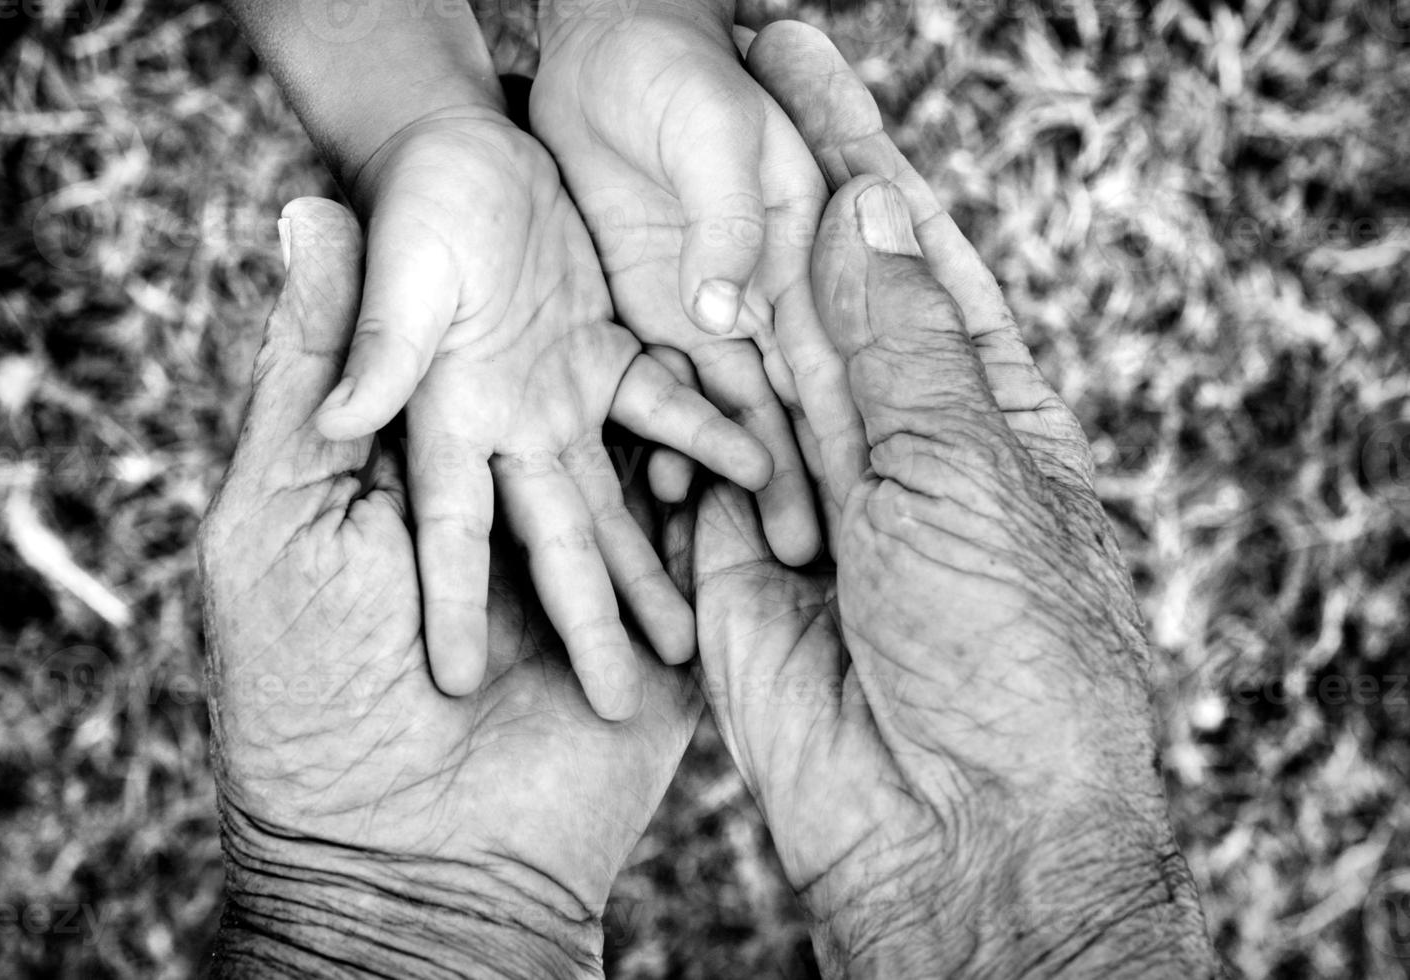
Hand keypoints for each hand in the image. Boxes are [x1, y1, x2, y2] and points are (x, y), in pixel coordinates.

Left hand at [200, 199, 702, 977]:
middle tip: (676, 256)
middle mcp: (510, 530)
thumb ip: (311, 373)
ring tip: (751, 351)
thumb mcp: (277, 513)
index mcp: (421, 485)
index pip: (480, 362)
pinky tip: (783, 457)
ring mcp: (586, 595)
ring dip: (700, 437)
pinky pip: (705, 566)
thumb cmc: (305, 694)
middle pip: (580, 421)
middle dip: (618, 355)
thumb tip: (306, 208)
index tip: (546, 196)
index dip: (513, 281)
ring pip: (652, 490)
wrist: (400, 865)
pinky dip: (742, 511)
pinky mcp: (660, 654)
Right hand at [311, 108, 770, 714]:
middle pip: (555, 541)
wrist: (461, 150)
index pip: (451, 529)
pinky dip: (708, 443)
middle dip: (586, 623)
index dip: (454, 606)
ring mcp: (559, 399)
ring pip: (616, 500)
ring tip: (689, 644)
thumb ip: (384, 345)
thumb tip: (336, 417)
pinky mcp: (605, 358)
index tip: (456, 686)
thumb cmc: (417, 199)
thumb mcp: (402, 270)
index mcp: (448, 417)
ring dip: (650, 567)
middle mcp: (506, 428)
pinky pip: (666, 410)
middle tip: (619, 708)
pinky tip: (755, 481)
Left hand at [531, 1, 853, 563]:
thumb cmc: (680, 75)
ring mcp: (707, 313)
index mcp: (801, 252)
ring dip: (750, 478)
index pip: (833, 355)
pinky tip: (670, 492)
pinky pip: (663, 391)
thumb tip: (724, 315)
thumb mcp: (719, 137)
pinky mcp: (650, 316)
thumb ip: (727, 225)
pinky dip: (672, 440)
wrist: (606, 47)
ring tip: (774, 552)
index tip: (861, 503)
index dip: (846, 427)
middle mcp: (763, 296)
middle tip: (823, 558)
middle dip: (811, 477)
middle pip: (792, 401)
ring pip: (735, 411)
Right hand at [685, 24, 1216, 976]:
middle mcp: (893, 439)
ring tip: (637, 184)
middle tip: (703, 83)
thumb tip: (866, 211)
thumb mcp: (960, 467)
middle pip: (816, 288)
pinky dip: (662, 411)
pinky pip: (690, 465)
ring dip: (700, 285)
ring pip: (744, 367)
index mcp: (979, 401)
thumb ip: (901, 341)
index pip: (907, 242)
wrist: (952, 823)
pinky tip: (619, 325)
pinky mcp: (740, 560)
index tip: (796, 55)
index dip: (853, 142)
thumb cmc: (1000, 642)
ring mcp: (811, 498)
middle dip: (763, 190)